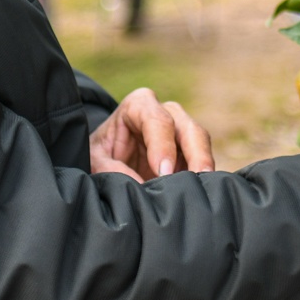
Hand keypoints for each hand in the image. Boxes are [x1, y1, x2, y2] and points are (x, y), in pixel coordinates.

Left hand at [89, 88, 216, 180]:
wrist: (109, 156)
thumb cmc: (101, 152)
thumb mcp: (95, 158)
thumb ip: (109, 168)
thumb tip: (136, 185)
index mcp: (139, 105)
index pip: (157, 120)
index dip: (163, 146)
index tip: (163, 173)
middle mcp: (167, 112)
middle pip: (189, 129)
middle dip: (196, 155)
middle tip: (195, 182)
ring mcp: (182, 130)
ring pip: (202, 144)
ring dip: (203, 167)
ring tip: (201, 192)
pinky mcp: (191, 151)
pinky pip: (203, 162)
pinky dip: (203, 178)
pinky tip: (199, 194)